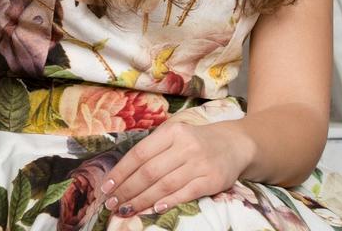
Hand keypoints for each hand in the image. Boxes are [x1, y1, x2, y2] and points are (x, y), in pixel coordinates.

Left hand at [99, 119, 252, 217]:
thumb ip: (152, 150)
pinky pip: (186, 194)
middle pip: (149, 172)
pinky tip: (154, 209)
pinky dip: (168, 202)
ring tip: (126, 209)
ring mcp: (200, 164)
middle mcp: (185, 146)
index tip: (106, 186)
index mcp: (171, 132)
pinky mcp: (212, 180)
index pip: (139, 153)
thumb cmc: (195, 142)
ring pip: (165, 185)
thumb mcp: (174, 136)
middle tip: (112, 203)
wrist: (234, 144)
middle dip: (127, 190)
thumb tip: (121, 174)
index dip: (121, 172)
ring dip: (142, 200)